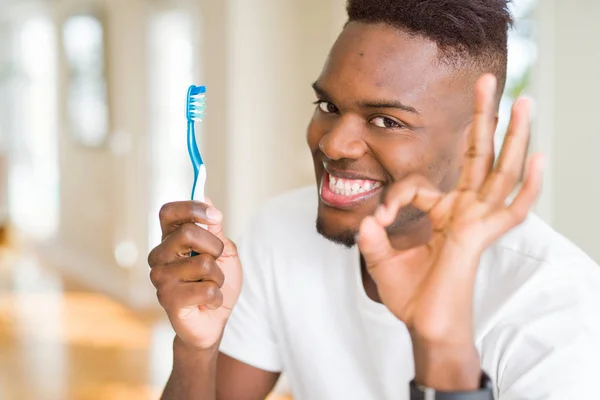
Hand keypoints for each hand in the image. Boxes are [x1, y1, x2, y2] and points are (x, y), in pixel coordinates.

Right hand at [148, 199, 241, 350]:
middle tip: (217, 263)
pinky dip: (217, 296)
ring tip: (211, 286)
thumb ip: (215, 229)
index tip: (216, 217)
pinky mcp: (168, 299)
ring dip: (218, 277)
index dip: (192, 208)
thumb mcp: (224, 252)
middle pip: (187, 232)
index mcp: (170, 239)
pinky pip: (207, 288)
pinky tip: (207, 302)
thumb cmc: (217, 283)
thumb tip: (205, 197)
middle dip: (215, 247)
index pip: (168, 212)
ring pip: (204, 263)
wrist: (214, 322)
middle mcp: (159, 256)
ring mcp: (160, 278)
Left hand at [356, 74, 543, 388]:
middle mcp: (466, 212)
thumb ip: (373, 236)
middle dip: (484, 117)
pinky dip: (529, 187)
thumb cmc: (411, 294)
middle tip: (490, 79)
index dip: (395, 195)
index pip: (420, 184)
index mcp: (444, 213)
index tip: (378, 217)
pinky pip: (513, 210)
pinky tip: (538, 156)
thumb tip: (367, 219)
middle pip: (480, 155)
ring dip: (514, 136)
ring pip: (503, 172)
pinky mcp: (482, 237)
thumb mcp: (382, 259)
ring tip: (523, 101)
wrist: (424, 325)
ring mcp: (477, 222)